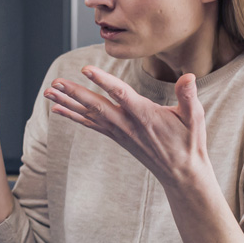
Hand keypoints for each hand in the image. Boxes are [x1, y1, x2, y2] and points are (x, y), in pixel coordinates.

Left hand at [46, 66, 212, 189]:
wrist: (181, 173)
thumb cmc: (189, 142)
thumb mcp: (195, 118)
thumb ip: (189, 96)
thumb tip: (190, 76)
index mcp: (144, 115)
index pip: (120, 94)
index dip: (103, 81)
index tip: (86, 69)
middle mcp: (127, 124)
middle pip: (96, 106)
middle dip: (74, 93)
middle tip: (55, 82)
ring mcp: (119, 131)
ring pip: (89, 115)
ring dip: (67, 103)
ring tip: (48, 92)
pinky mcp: (116, 136)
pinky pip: (90, 125)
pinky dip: (73, 116)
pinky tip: (58, 109)